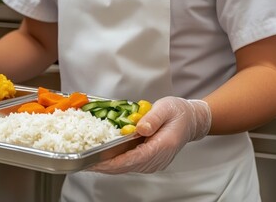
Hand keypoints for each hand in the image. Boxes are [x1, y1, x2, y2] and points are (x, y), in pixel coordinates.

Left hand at [90, 96, 211, 173]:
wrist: (191, 120)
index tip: (97, 161)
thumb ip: (153, 118)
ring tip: (88, 161)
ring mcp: (154, 162)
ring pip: (127, 168)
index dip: (114, 161)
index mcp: (163, 146)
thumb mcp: (166, 107)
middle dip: (104, 165)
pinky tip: (102, 158)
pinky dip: (114, 163)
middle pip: (127, 166)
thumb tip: (140, 128)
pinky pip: (129, 165)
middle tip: (84, 162)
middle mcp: (158, 159)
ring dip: (108, 166)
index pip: (135, 158)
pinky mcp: (149, 161)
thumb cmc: (179, 113)